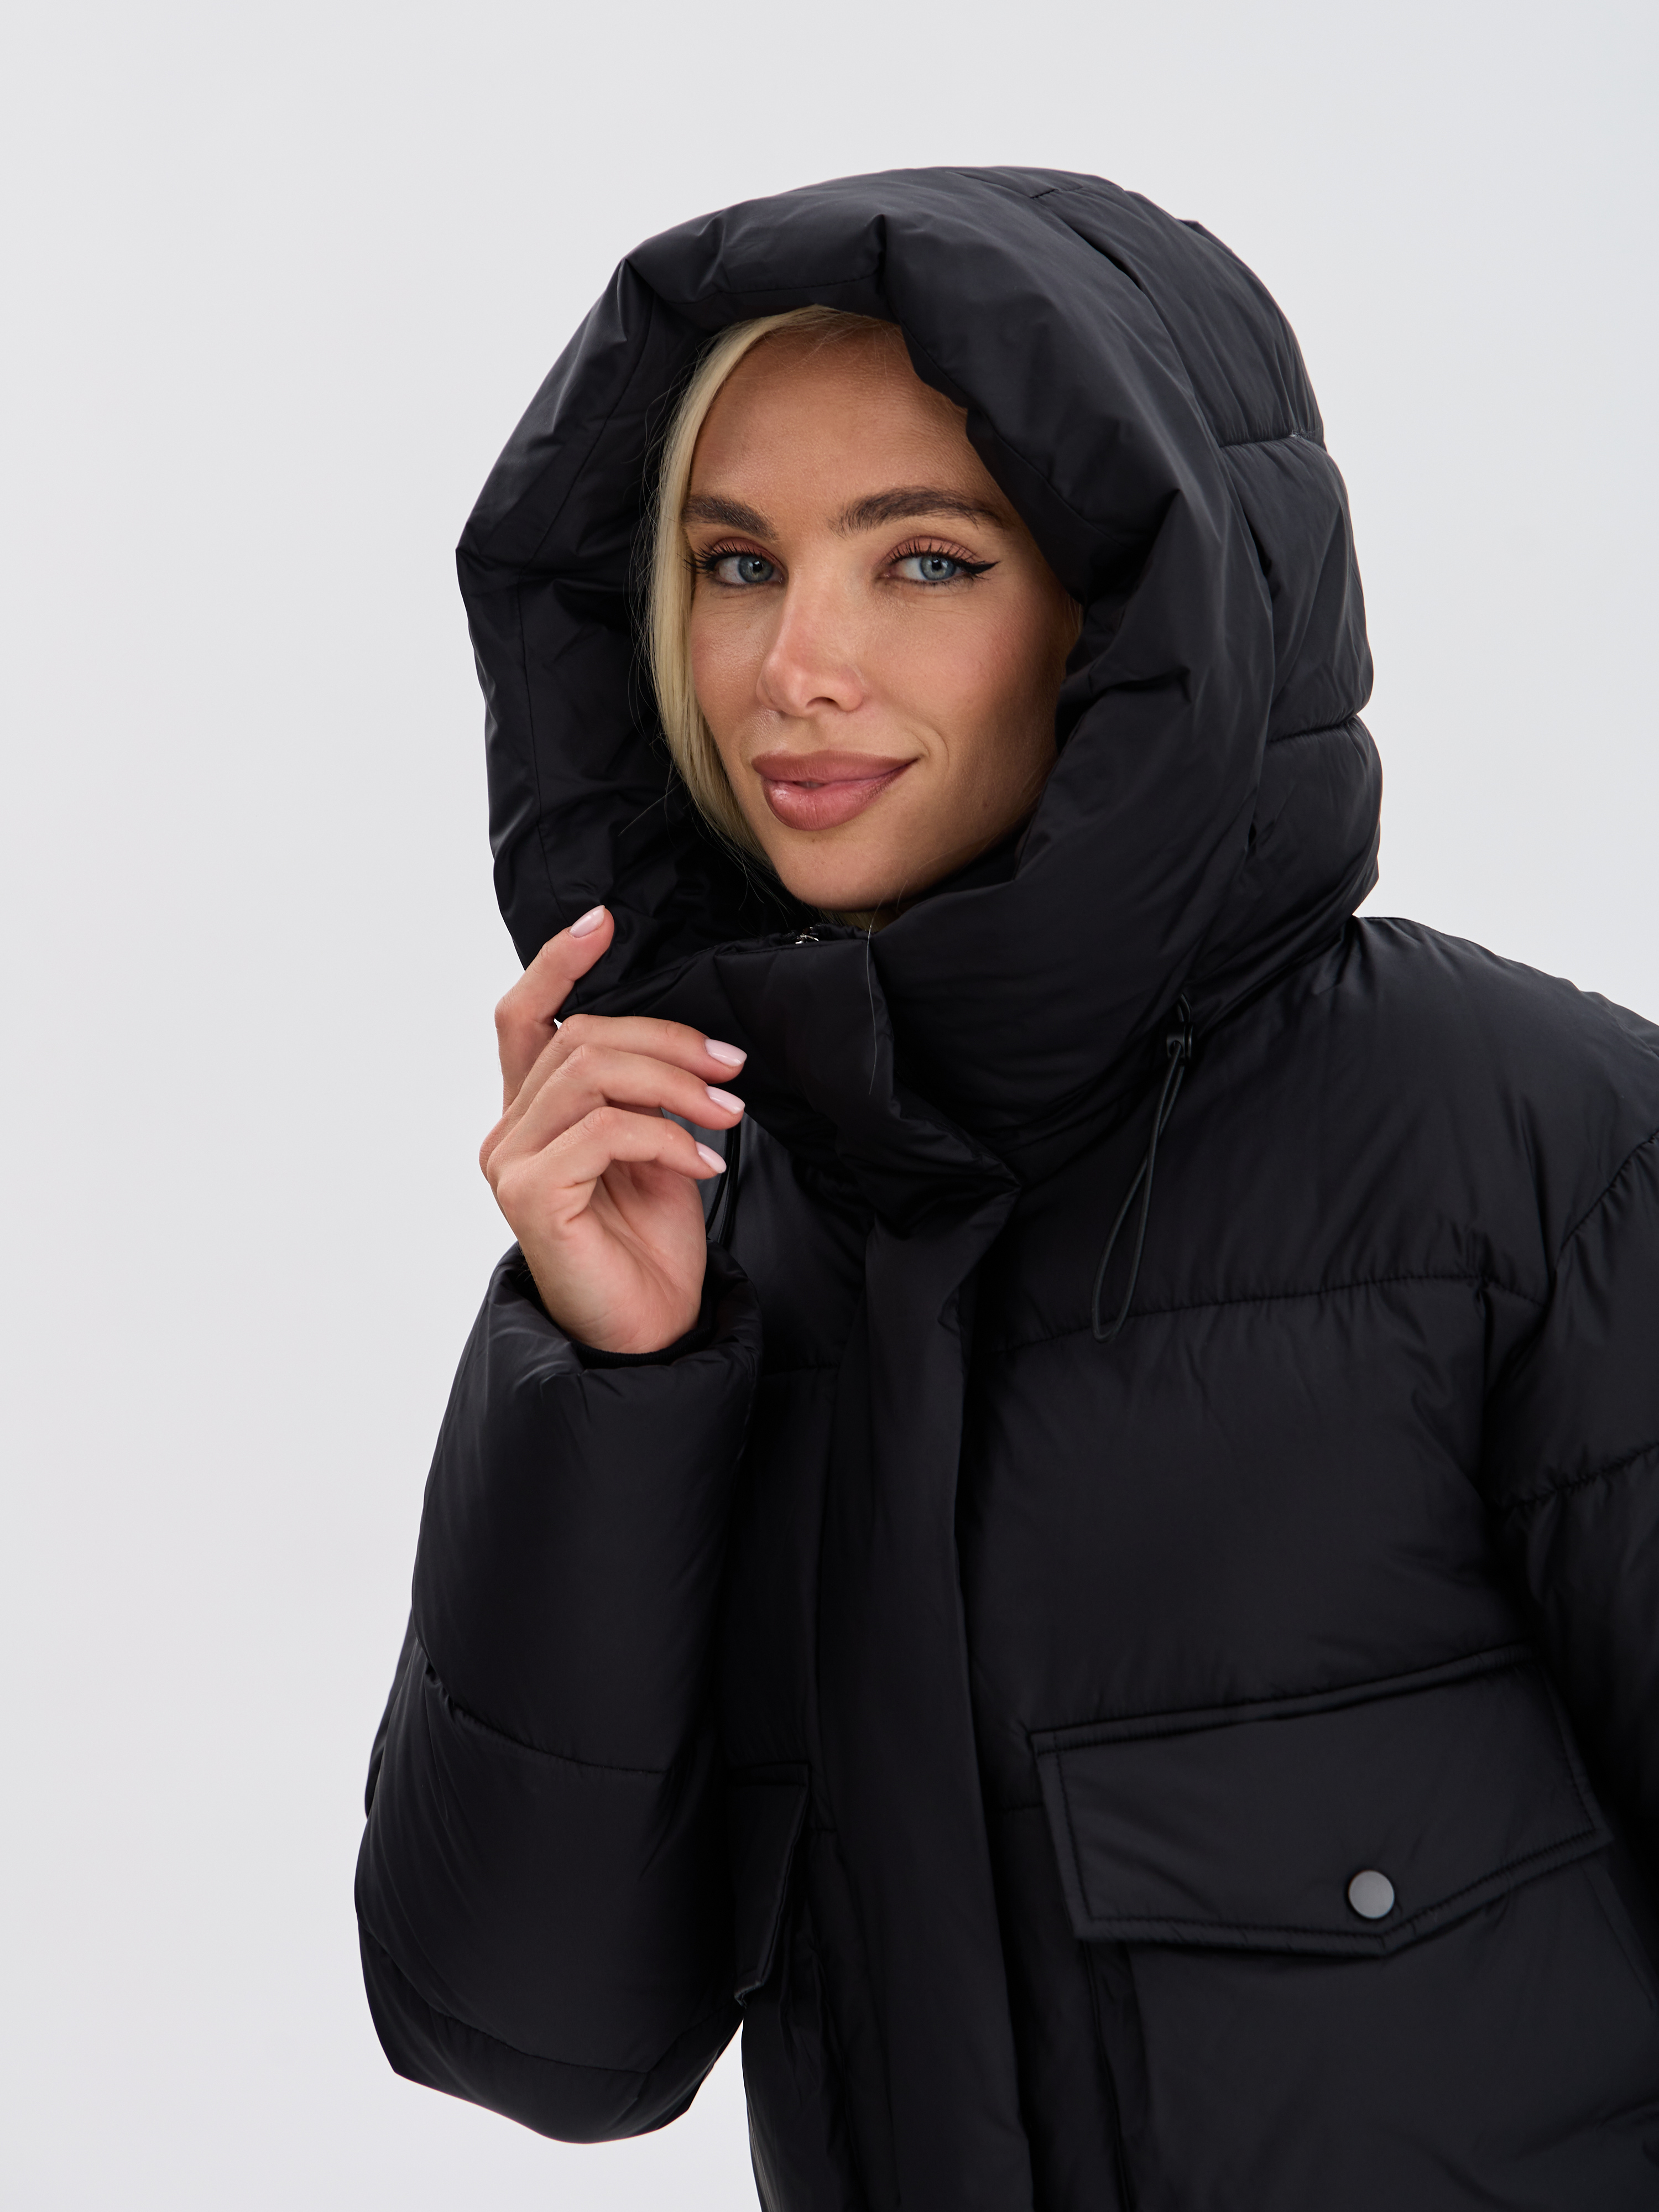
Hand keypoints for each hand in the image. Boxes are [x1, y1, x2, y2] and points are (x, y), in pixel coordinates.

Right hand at [479, 906, 746, 1353]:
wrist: (649, 1332)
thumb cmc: (651, 1245)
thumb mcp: (658, 1149)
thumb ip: (649, 1093)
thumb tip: (695, 1042)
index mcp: (534, 1114)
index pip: (523, 1017)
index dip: (558, 962)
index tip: (604, 921)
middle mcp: (508, 1131)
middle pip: (580, 1039)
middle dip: (668, 1041)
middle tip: (732, 1069)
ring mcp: (510, 1162)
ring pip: (592, 1073)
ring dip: (675, 1084)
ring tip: (729, 1114)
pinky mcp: (527, 1194)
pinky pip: (604, 1129)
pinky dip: (668, 1135)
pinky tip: (705, 1160)